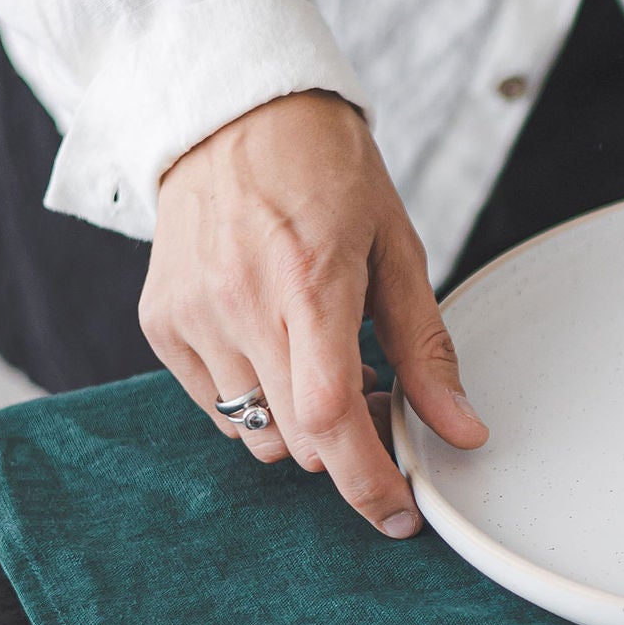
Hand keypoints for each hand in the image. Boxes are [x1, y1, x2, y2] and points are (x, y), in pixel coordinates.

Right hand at [141, 90, 486, 533]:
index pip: (331, 416)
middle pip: (297, 439)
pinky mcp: (161, 322)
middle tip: (379, 399)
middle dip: (347, 445)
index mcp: (309, 282)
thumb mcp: (398, 250)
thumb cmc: (327, 173)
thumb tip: (462, 431)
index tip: (400, 512)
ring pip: (255, 433)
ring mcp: (191, 315)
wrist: (233, 113)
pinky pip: (215, 406)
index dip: (367, 479)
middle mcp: (240, 304)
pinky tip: (275, 346)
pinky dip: (255, 400)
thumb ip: (427, 348)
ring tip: (324, 363)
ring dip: (300, 425)